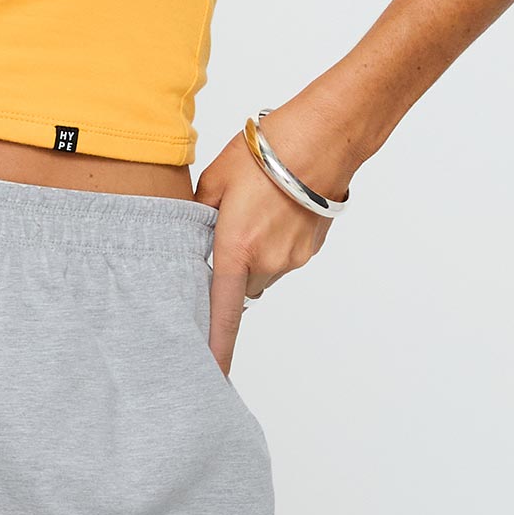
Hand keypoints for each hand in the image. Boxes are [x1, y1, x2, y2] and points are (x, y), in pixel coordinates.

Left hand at [195, 97, 356, 377]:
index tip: (209, 375)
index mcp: (236, 250)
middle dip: (231, 271)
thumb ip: (198, 215)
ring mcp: (293, 258)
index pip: (221, 315)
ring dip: (255, 253)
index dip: (215, 349)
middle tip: (225, 235)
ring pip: (264, 270)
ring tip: (255, 212)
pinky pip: (285, 256)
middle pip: (240, 287)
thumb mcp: (214, 180)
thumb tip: (193, 233)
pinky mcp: (311, 248)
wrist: (320, 139)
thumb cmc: (264, 155)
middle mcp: (267, 263)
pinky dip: (276, 241)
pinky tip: (276, 209)